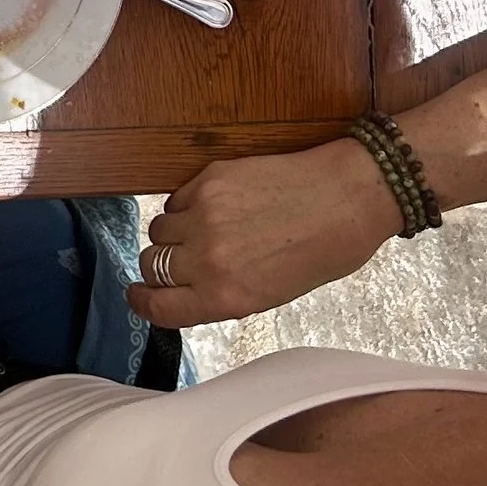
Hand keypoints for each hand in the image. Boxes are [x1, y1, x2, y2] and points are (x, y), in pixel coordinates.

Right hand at [129, 137, 397, 326]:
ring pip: (158, 229)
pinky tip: (216, 207)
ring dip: (172, 233)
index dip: (142, 302)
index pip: (158, 306)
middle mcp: (208, 258)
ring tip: (204, 230)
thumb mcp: (273, 294)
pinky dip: (186, 206)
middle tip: (180, 262)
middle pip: (151, 265)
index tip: (138, 296)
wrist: (348, 197)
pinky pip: (176, 199)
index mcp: (227, 296)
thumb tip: (190, 290)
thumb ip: (224, 295)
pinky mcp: (209, 179)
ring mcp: (205, 214)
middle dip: (160, 267)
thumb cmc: (324, 250)